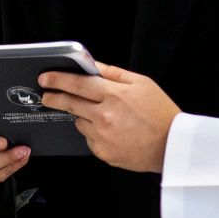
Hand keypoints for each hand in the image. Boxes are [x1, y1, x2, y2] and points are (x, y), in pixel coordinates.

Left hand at [36, 66, 180, 172]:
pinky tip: (111, 131)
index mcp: (114, 95)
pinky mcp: (103, 152)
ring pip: (79, 122)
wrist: (172, 146)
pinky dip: (94, 133)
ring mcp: (102, 136)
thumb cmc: (160, 113)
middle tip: (46, 95)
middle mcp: (105, 116)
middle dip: (54, 97)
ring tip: (102, 116)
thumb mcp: (142, 83)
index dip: (58, 79)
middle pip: (70, 103)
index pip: (77, 84)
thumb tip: (92, 65)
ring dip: (82, 116)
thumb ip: (113, 73)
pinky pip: (88, 139)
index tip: (45, 78)